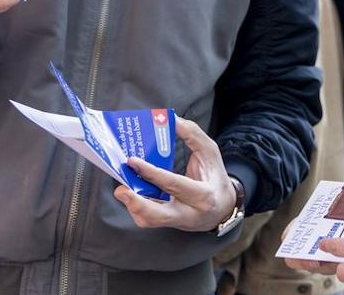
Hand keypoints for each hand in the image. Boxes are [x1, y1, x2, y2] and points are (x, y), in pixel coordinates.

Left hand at [113, 117, 237, 231]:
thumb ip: (193, 135)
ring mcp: (178, 221)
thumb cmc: (215, 176)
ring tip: (122, 190)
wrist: (223, 207)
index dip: (151, 173)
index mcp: (204, 195)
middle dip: (136, 204)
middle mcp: (190, 213)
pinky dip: (137, 207)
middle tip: (120, 190)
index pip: (174, 184)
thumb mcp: (210, 153)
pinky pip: (149, 220)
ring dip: (132, 207)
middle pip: (159, 216)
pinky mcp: (169, 224)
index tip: (133, 161)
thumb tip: (172, 119)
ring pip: (150, 222)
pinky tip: (132, 194)